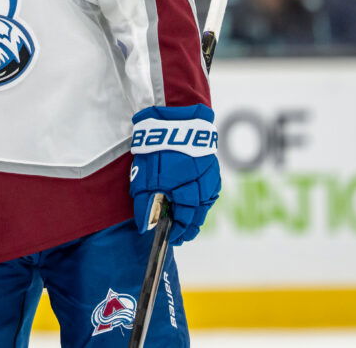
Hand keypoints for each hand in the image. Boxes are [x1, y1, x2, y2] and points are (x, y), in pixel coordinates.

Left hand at [129, 103, 219, 245]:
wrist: (175, 117)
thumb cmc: (157, 148)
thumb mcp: (144, 178)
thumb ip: (145, 205)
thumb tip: (146, 226)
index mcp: (187, 192)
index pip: (184, 221)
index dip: (177, 232)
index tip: (170, 238)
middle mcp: (203, 187)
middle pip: (197, 215)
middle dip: (187, 227)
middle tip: (179, 235)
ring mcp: (209, 177)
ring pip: (204, 204)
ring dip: (195, 214)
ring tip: (185, 222)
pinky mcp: (211, 167)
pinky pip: (208, 191)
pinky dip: (200, 199)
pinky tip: (192, 201)